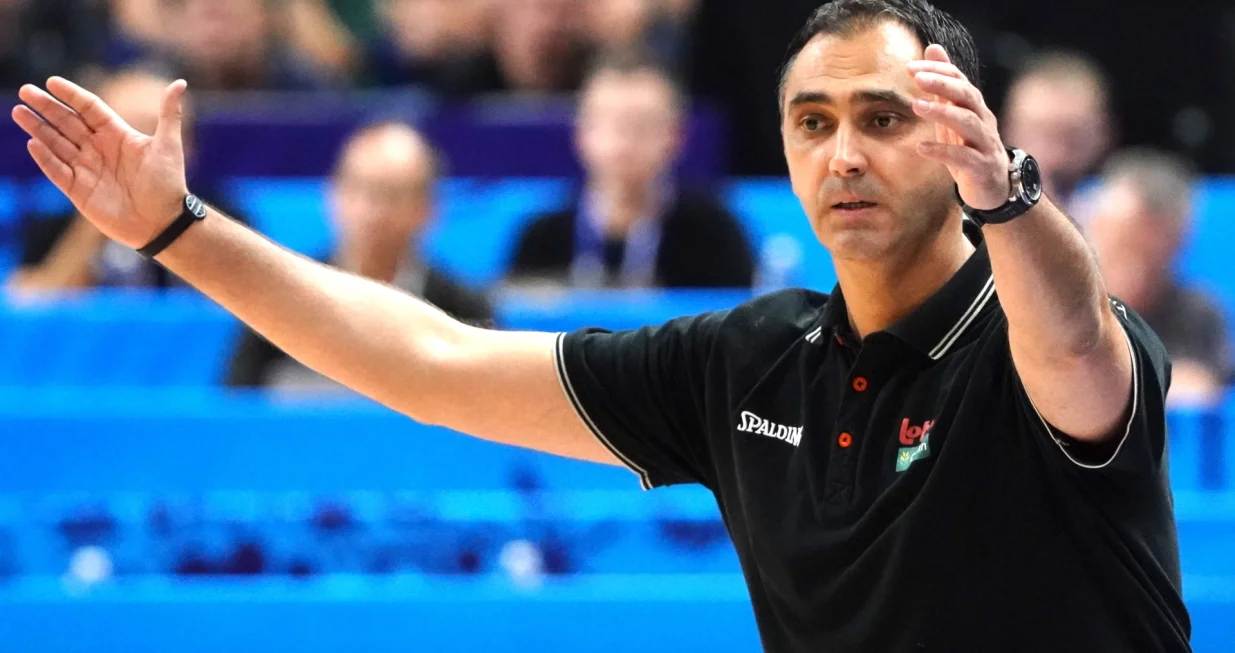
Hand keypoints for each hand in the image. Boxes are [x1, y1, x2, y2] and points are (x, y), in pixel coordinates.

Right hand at [11, 77, 189, 249]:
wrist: (164, 222)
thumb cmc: (169, 184)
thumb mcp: (168, 145)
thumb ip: (169, 113)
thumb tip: (180, 82)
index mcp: (118, 135)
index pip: (89, 109)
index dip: (71, 96)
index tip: (52, 82)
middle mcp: (99, 149)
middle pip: (67, 122)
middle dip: (46, 107)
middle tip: (25, 91)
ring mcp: (87, 169)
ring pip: (57, 144)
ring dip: (38, 128)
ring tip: (19, 112)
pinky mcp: (79, 190)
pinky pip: (58, 171)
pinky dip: (45, 158)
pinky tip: (33, 143)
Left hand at [909, 45, 1009, 210]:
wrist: (994, 188)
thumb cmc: (970, 148)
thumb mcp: (955, 113)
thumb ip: (944, 84)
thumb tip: (933, 48)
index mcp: (975, 106)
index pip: (959, 80)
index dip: (938, 71)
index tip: (911, 67)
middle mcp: (983, 120)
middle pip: (967, 95)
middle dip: (943, 84)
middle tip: (917, 77)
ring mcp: (985, 143)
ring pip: (968, 122)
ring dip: (942, 112)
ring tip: (916, 106)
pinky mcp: (983, 167)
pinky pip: (964, 157)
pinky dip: (943, 151)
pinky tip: (922, 148)